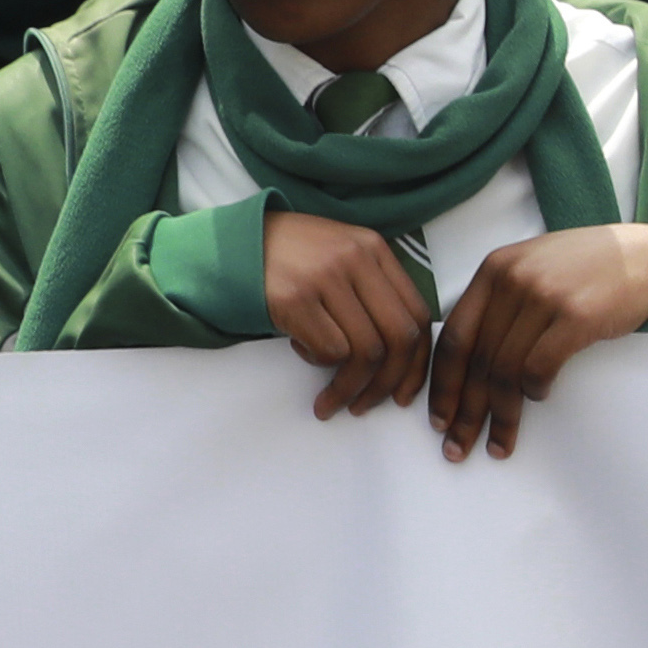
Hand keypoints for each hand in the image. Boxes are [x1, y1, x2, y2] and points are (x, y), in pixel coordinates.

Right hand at [260, 209, 430, 419]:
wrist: (229, 241)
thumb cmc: (290, 259)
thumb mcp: (341, 257)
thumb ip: (374, 291)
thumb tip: (404, 354)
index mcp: (375, 249)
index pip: (419, 315)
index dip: (418, 362)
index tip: (405, 392)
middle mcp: (357, 259)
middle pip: (399, 338)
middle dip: (388, 383)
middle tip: (367, 406)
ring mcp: (325, 276)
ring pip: (365, 351)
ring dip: (350, 387)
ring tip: (331, 400)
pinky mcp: (293, 297)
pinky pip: (329, 350)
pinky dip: (319, 362)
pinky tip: (301, 350)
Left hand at [426, 223, 647, 454]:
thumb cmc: (593, 267)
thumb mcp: (535, 268)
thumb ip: (502, 299)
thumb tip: (472, 354)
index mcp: (494, 269)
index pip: (453, 337)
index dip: (442, 384)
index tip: (439, 418)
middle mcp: (512, 280)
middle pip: (475, 359)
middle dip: (464, 410)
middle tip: (458, 447)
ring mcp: (544, 296)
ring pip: (505, 369)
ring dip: (500, 414)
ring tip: (500, 443)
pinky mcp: (578, 315)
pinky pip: (541, 365)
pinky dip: (534, 390)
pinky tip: (539, 399)